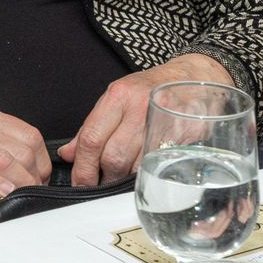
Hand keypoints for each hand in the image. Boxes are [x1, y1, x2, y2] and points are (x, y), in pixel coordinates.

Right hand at [0, 101, 50, 200]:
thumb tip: (16, 158)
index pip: (28, 134)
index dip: (41, 159)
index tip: (39, 175)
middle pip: (23, 150)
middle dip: (35, 175)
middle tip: (33, 191)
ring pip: (6, 160)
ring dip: (22, 182)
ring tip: (23, 196)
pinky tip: (3, 193)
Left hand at [58, 53, 235, 186]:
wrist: (194, 77)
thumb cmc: (151, 89)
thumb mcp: (116, 98)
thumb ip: (91, 127)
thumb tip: (68, 154)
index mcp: (119, 95)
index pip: (92, 138)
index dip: (82, 166)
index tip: (79, 181)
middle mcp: (140, 107)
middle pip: (113, 157)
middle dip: (102, 178)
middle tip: (99, 184)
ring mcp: (163, 122)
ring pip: (135, 166)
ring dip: (123, 180)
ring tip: (119, 180)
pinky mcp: (183, 136)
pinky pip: (157, 166)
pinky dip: (145, 175)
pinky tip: (141, 174)